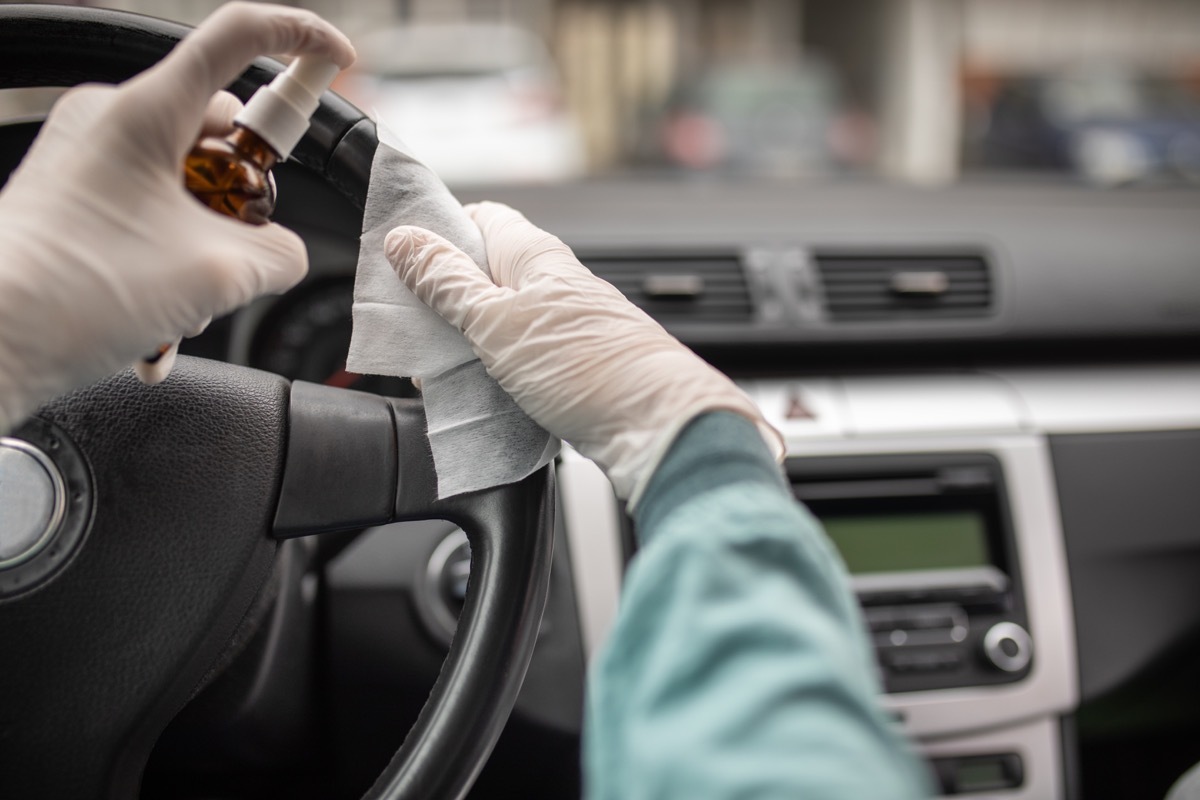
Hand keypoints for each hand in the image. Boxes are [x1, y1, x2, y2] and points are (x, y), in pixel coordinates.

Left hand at [0, 2, 354, 431]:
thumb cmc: (76, 292)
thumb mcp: (216, 273)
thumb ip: (281, 254)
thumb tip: (285, 254)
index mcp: (146, 110)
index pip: (240, 36)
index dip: (302, 41)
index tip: (338, 63)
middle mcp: (112, 121)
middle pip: (221, 134)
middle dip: (248, 200)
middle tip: (245, 252)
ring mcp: (89, 160)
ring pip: (188, 186)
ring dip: (207, 247)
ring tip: (186, 306)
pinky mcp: (75, 199)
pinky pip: (150, 216)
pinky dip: (169, 267)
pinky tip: (159, 324)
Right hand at [386, 202, 783, 504]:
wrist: (657, 425)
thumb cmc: (589, 367)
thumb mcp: (496, 321)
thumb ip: (446, 283)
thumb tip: (405, 241)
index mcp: (535, 254)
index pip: (479, 219)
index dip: (438, 232)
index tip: (401, 261)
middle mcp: (552, 284)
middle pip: (483, 274)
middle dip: (441, 300)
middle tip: (411, 330)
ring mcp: (564, 326)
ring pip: (498, 322)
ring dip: (463, 343)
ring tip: (435, 371)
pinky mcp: (571, 367)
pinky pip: (518, 359)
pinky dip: (491, 373)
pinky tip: (475, 393)